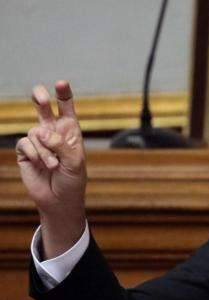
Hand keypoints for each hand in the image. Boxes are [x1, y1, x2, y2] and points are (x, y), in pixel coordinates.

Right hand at [16, 81, 86, 257]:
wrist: (59, 199)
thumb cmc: (73, 180)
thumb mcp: (75, 161)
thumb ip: (61, 144)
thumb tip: (42, 132)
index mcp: (70, 132)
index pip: (67, 109)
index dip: (64, 95)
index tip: (61, 83)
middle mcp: (53, 133)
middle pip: (43, 108)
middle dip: (40, 98)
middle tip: (40, 96)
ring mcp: (38, 141)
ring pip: (35, 132)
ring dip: (45, 150)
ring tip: (53, 165)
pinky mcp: (25, 152)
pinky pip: (26, 143)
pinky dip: (35, 153)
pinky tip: (42, 164)